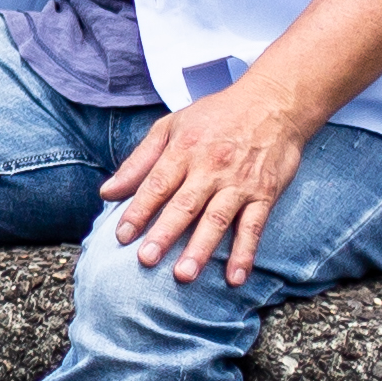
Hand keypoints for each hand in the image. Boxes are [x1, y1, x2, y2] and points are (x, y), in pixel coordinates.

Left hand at [96, 85, 316, 285]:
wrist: (273, 102)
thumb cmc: (216, 116)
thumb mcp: (171, 126)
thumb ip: (139, 161)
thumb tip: (108, 192)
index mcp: (184, 149)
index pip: (156, 185)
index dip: (138, 210)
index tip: (122, 235)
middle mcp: (210, 167)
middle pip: (184, 205)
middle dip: (164, 233)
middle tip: (147, 259)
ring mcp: (239, 183)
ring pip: (217, 219)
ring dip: (201, 249)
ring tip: (184, 275)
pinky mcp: (264, 193)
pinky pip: (254, 226)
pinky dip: (245, 252)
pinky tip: (234, 278)